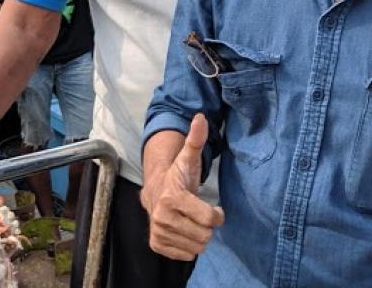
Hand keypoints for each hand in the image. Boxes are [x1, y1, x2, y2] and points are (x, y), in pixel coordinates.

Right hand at [140, 114, 224, 260]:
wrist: (154, 191)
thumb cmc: (178, 176)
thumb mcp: (188, 158)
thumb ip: (195, 139)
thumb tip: (201, 117)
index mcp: (172, 198)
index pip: (210, 219)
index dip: (217, 214)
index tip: (213, 206)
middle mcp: (162, 218)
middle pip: (205, 236)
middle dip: (207, 226)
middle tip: (199, 213)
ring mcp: (158, 232)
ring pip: (197, 247)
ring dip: (199, 236)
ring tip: (191, 221)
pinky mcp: (157, 244)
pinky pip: (185, 255)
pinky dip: (189, 245)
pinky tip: (184, 230)